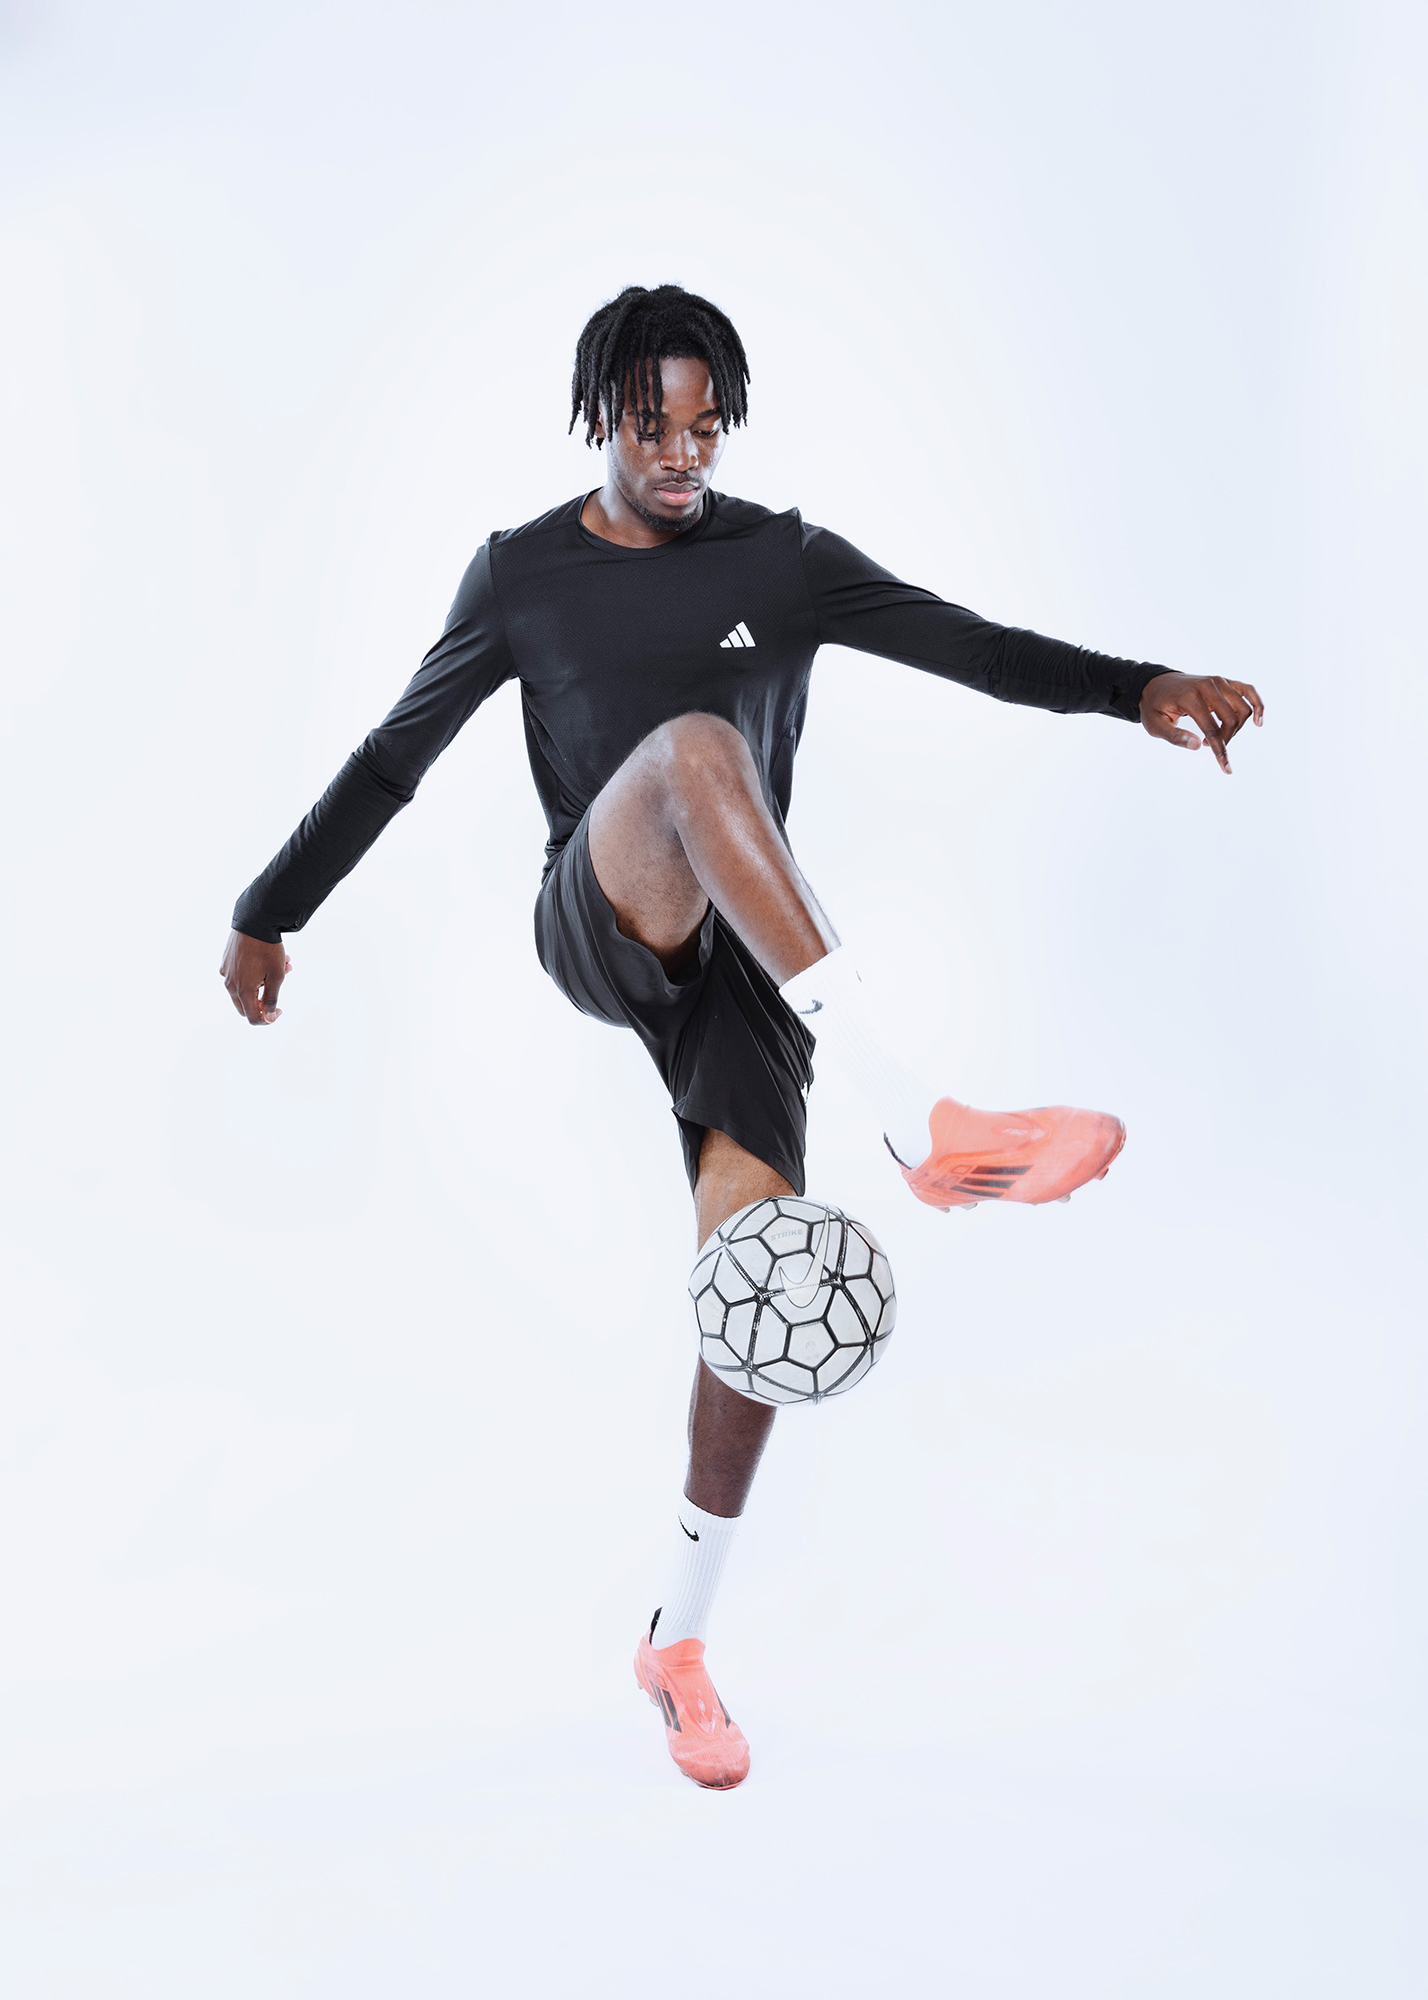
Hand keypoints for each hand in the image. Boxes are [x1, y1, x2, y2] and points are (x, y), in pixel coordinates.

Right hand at [219, 929, 290, 1023]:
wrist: (255, 920)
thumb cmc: (268, 949)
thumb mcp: (276, 976)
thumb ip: (271, 999)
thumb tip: (268, 1018)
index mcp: (242, 990)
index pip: (252, 1017)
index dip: (267, 1019)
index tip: (279, 1010)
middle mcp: (230, 983)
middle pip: (246, 1005)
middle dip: (264, 1000)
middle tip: (277, 988)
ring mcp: (226, 971)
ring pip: (245, 987)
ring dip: (263, 982)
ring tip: (283, 966)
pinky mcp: (226, 960)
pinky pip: (239, 974)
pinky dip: (254, 972)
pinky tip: (269, 960)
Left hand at [1139, 671, 1263, 773]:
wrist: (1156, 684)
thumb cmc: (1155, 706)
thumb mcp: (1154, 725)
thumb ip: (1174, 736)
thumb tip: (1197, 746)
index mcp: (1190, 697)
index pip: (1212, 728)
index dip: (1220, 750)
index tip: (1227, 769)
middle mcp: (1208, 686)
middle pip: (1232, 719)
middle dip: (1225, 739)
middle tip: (1206, 745)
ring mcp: (1219, 681)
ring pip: (1242, 708)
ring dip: (1237, 728)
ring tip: (1219, 735)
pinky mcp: (1225, 681)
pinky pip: (1248, 691)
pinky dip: (1257, 704)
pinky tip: (1258, 721)